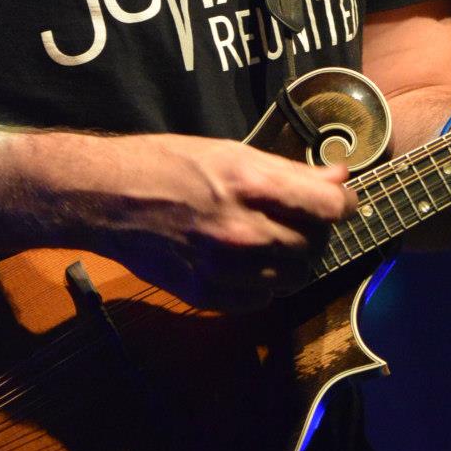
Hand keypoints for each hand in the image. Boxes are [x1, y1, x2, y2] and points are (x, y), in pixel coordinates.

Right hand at [85, 132, 356, 311]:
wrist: (107, 198)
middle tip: (300, 220)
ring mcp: (223, 268)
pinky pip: (261, 299)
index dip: (343, 204)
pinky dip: (263, 283)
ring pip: (292, 278)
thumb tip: (339, 178)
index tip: (340, 203)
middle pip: (314, 246)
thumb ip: (289, 171)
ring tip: (273, 240)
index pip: (329, 207)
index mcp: (250, 185)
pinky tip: (247, 261)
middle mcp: (242, 231)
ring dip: (293, 261)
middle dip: (315, 233)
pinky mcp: (206, 295)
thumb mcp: (231, 152)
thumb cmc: (168, 164)